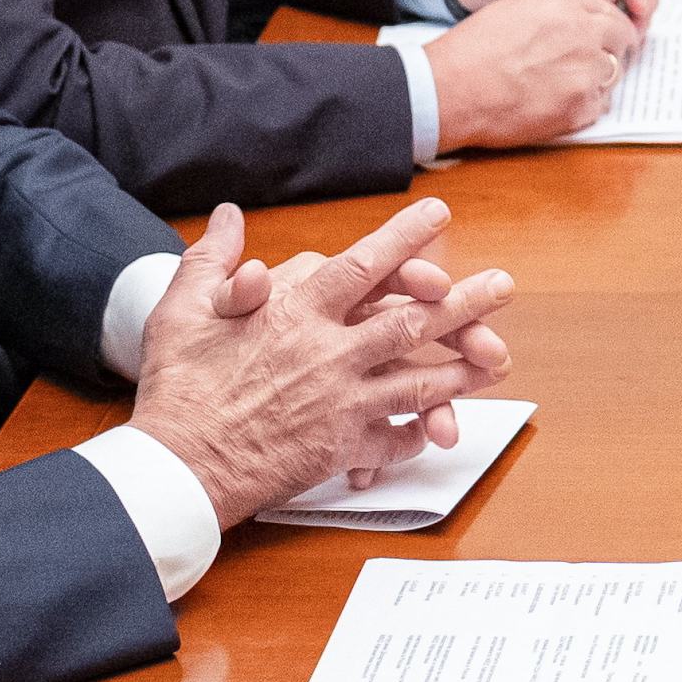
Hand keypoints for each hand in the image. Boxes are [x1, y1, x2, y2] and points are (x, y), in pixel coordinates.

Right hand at [129, 201, 514, 522]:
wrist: (179, 466)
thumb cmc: (178, 388)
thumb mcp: (183, 310)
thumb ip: (213, 259)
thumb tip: (230, 215)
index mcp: (295, 314)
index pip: (364, 266)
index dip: (406, 239)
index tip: (439, 217)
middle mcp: (329, 354)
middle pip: (412, 321)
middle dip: (465, 301)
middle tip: (503, 284)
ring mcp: (341, 403)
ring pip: (418, 380)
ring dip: (463, 369)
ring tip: (500, 358)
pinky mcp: (340, 448)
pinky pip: (392, 439)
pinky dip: (416, 431)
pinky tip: (435, 427)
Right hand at [421, 0, 640, 147]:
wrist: (453, 89)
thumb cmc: (473, 50)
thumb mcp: (516, 7)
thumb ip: (557, 8)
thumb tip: (582, 18)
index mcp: (565, 4)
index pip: (608, 9)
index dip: (608, 23)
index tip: (605, 33)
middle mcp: (583, 34)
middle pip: (621, 39)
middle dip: (612, 47)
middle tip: (594, 58)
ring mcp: (586, 74)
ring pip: (613, 73)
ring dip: (598, 76)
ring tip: (567, 83)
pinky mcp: (581, 109)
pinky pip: (600, 105)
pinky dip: (585, 104)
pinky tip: (559, 102)